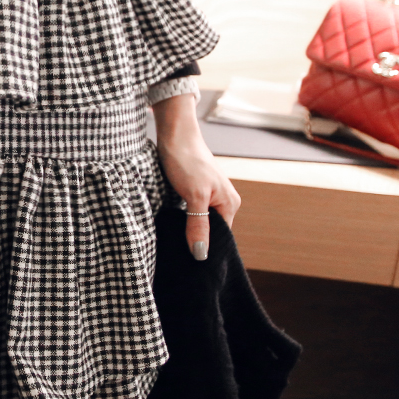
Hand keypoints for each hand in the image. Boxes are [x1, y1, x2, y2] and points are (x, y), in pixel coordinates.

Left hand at [153, 93, 240, 260]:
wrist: (174, 134)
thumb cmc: (187, 161)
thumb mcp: (194, 196)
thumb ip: (198, 225)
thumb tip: (201, 255)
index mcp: (229, 204)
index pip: (221, 238)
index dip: (206, 251)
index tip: (189, 265)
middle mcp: (222, 201)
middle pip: (210, 232)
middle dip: (196, 243)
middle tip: (177, 258)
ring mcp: (207, 196)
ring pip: (198, 223)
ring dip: (187, 232)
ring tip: (173, 246)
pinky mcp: (193, 191)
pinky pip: (190, 214)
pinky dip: (181, 221)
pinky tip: (170, 228)